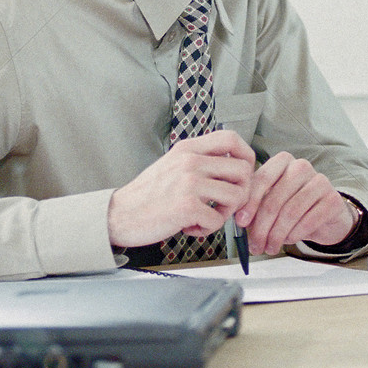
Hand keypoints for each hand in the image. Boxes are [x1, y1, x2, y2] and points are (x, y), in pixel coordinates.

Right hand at [106, 130, 254, 247]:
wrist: (120, 214)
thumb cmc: (147, 194)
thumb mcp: (172, 164)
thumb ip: (199, 161)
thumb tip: (232, 168)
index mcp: (188, 149)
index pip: (232, 138)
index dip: (247, 155)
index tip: (243, 174)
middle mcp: (190, 161)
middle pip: (243, 170)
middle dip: (241, 192)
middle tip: (223, 204)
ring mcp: (189, 183)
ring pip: (237, 196)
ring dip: (225, 213)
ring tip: (206, 216)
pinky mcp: (187, 206)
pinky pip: (218, 220)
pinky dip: (207, 229)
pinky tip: (191, 227)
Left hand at [233, 152, 354, 255]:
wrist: (324, 216)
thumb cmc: (291, 205)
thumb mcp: (270, 200)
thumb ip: (255, 205)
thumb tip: (240, 221)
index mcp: (282, 161)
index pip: (262, 179)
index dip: (250, 203)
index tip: (241, 223)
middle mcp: (301, 166)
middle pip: (275, 199)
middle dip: (261, 227)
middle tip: (255, 245)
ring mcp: (320, 181)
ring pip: (290, 212)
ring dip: (276, 235)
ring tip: (269, 248)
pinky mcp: (332, 199)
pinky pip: (308, 221)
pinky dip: (294, 234)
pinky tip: (288, 240)